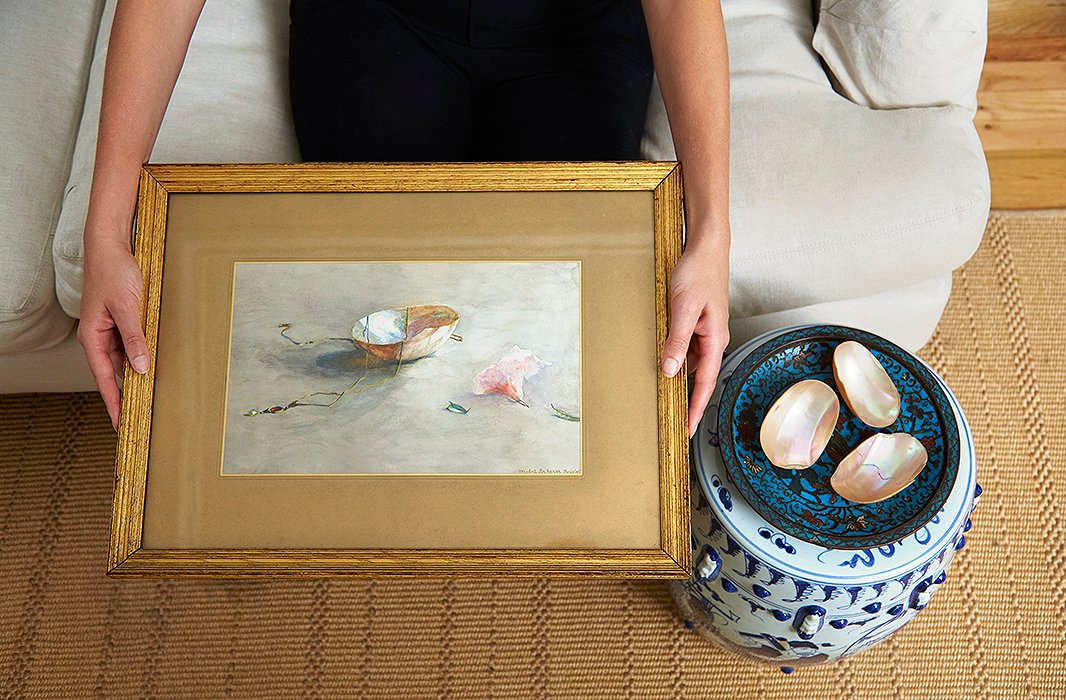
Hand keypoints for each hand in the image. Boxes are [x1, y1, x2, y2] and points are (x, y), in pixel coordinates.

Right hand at [77, 235, 150, 431]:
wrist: (112, 246)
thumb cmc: (114, 273)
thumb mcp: (127, 307)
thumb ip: (134, 338)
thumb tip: (141, 368)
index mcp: (93, 338)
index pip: (104, 379)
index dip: (114, 403)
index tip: (121, 425)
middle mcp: (99, 337)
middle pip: (114, 374)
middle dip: (126, 395)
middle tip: (140, 419)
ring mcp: (110, 330)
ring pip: (125, 360)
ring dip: (137, 375)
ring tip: (152, 397)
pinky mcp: (122, 321)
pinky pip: (132, 345)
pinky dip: (142, 356)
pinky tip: (155, 366)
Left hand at [660, 238, 729, 439]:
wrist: (705, 247)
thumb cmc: (698, 272)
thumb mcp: (683, 308)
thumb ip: (676, 340)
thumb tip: (670, 371)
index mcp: (715, 339)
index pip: (706, 383)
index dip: (696, 408)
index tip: (688, 429)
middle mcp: (712, 339)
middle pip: (699, 378)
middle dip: (688, 402)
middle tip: (673, 424)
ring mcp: (704, 331)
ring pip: (691, 364)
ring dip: (679, 381)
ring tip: (663, 400)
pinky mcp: (696, 323)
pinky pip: (685, 349)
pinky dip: (675, 360)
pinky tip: (662, 365)